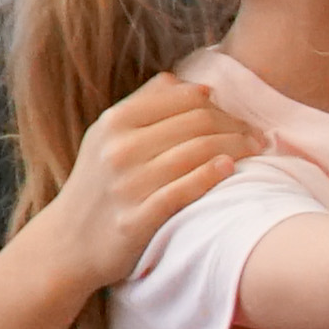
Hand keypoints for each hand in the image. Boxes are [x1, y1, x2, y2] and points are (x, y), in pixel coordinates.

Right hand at [40, 73, 258, 287]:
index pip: (184, 98)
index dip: (222, 105)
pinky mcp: (136, 220)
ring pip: (196, 152)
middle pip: (197, 122)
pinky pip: (182, 191)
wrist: (68, 242)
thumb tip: (194, 85)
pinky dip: (210, 176)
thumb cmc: (100, 183)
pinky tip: (231, 170)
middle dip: (236, 126)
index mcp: (115, 121)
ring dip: (236, 148)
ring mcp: (127, 185)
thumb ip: (146, 103)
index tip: (242, 118)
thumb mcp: (108, 135)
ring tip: (257, 152)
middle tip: (259, 138)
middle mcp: (119, 149)